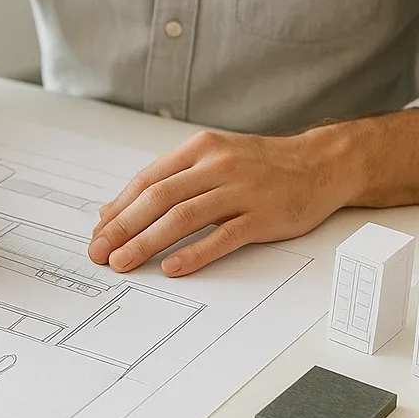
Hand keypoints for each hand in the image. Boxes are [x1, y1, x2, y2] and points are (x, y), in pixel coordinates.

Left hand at [88, 129, 343, 276]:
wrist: (320, 163)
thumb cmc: (260, 166)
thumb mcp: (213, 159)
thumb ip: (168, 180)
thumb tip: (115, 209)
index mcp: (200, 149)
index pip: (147, 181)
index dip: (118, 210)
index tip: (97, 234)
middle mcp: (218, 166)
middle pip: (159, 199)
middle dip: (123, 228)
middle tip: (99, 253)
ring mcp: (241, 191)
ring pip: (183, 218)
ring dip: (147, 242)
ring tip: (123, 262)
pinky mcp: (262, 216)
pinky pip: (222, 237)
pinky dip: (194, 254)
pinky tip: (171, 268)